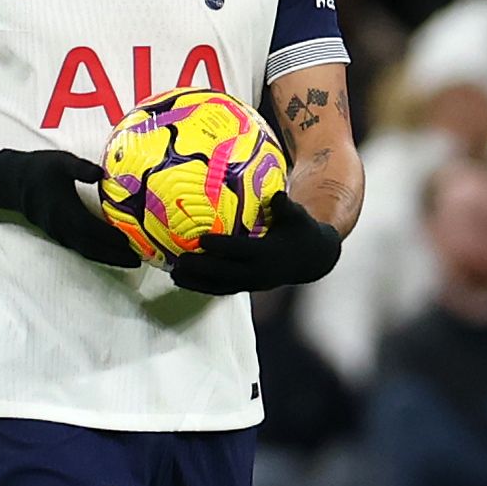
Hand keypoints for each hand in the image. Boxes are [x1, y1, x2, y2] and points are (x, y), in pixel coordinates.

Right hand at [0, 147, 142, 266]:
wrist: (12, 182)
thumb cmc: (38, 170)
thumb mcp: (61, 162)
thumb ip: (81, 169)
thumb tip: (101, 173)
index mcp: (67, 211)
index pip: (93, 229)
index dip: (111, 238)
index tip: (130, 242)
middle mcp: (63, 227)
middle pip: (93, 248)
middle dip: (115, 256)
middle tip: (138, 261)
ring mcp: (59, 233)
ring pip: (86, 251)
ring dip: (107, 258)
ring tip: (128, 260)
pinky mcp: (57, 234)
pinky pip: (79, 248)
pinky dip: (96, 253)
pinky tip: (106, 252)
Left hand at [163, 193, 345, 297]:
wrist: (311, 259)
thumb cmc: (301, 232)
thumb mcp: (298, 218)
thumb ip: (286, 207)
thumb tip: (278, 195)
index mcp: (269, 254)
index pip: (242, 251)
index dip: (222, 247)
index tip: (203, 240)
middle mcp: (259, 273)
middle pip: (226, 272)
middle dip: (202, 268)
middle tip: (180, 260)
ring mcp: (252, 283)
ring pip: (221, 286)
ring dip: (197, 283)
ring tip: (174, 275)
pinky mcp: (247, 287)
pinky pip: (222, 290)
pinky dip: (203, 288)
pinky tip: (183, 281)